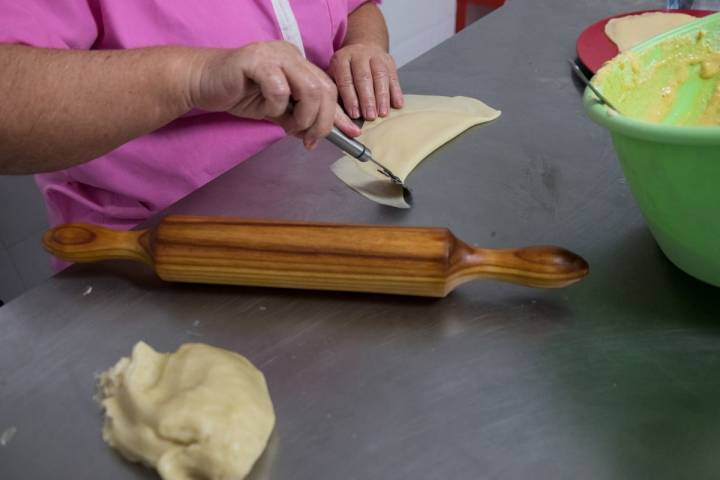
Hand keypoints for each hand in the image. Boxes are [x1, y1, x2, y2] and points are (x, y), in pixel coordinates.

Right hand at [188, 41, 359, 149]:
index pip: (329, 88)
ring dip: (303, 117)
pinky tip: (264, 108)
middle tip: (308, 140)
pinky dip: (276, 107)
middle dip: (321, 122)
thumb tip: (321, 134)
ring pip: (309, 89)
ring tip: (288, 126)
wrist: (203, 83)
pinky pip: (280, 90)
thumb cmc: (240, 94)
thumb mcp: (277, 110)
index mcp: (299, 64)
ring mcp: (275, 55)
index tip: (349, 135)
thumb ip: (299, 117)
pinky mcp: (256, 61)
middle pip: (324, 90)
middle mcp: (291, 54)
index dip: (338, 115)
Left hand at [328, 43, 402, 120]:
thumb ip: (337, 95)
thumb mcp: (335, 79)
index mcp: (341, 59)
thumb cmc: (345, 72)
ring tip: (383, 113)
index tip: (355, 115)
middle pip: (364, 77)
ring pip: (380, 76)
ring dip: (382, 97)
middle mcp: (358, 55)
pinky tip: (397, 104)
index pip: (345, 80)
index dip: (350, 99)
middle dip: (367, 99)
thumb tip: (343, 118)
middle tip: (370, 116)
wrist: (362, 51)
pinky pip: (394, 77)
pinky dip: (396, 92)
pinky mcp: (389, 61)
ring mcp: (375, 56)